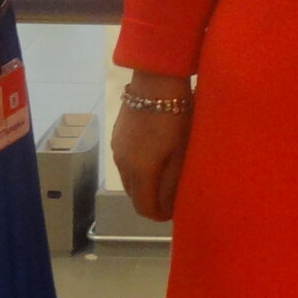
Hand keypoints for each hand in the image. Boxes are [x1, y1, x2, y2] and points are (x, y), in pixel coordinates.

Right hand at [111, 77, 191, 220]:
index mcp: (139, 172)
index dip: (158, 215)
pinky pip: (125, 162)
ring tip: (163, 175)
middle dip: (150, 201)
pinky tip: (152, 155)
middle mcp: (122, 165)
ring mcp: (116, 149)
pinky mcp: (116, 136)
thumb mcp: (181, 151)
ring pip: (128, 179)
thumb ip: (173, 182)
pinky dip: (137, 168)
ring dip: (143, 184)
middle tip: (171, 196)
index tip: (173, 212)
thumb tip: (168, 206)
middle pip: (134, 196)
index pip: (143, 207)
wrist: (155, 81)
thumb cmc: (176, 117)